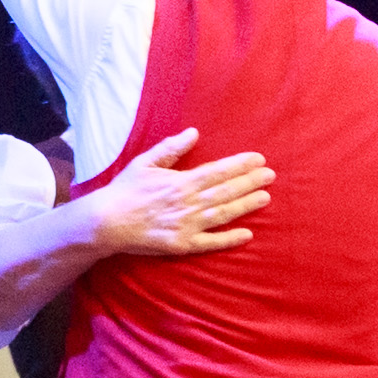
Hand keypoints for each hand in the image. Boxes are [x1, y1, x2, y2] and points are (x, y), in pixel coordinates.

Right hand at [85, 128, 272, 260]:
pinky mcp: (182, 245)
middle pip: (225, 191)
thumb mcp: (145, 162)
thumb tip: (194, 133)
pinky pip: (210, 242)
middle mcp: (188, 203)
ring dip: (245, 205)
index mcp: (181, 182)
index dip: (240, 164)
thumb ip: (171, 148)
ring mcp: (187, 225)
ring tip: (265, 197)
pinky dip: (229, 239)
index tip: (259, 159)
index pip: (218, 171)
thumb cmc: (125, 190)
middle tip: (271, 175)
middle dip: (250, 182)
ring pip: (223, 214)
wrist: (106, 221)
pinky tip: (247, 234)